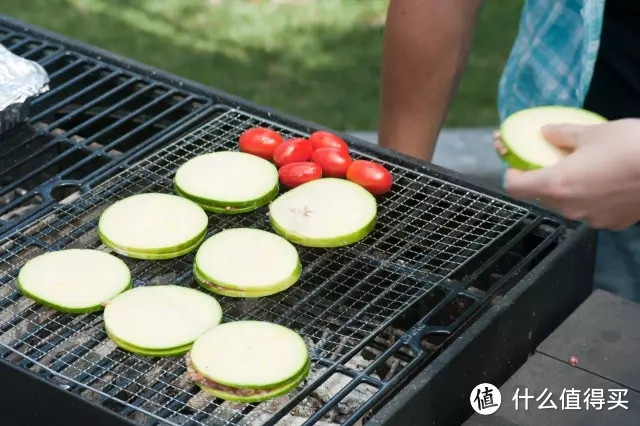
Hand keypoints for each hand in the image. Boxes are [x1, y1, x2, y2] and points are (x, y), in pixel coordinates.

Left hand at [501, 118, 639, 229]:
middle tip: (555, 160)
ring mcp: (590, 219)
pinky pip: (591, 210)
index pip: (514, 187)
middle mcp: (569, 208)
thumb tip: (545, 133)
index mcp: (556, 184)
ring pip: (567, 204)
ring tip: (587, 169)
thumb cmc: (631, 146)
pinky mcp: (612, 223)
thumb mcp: (592, 132)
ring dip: (569, 189)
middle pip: (541, 195)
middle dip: (544, 178)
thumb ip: (562, 134)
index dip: (512, 173)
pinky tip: (608, 182)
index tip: (519, 163)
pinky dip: (592, 198)